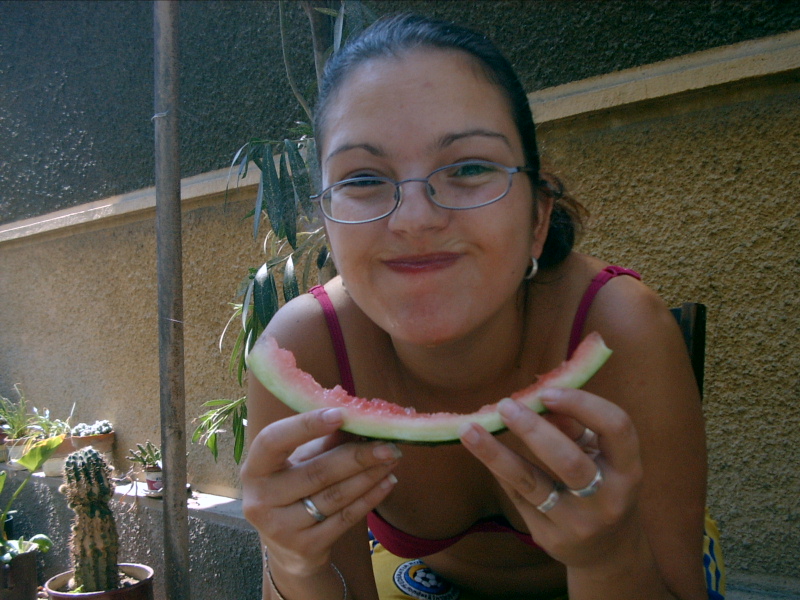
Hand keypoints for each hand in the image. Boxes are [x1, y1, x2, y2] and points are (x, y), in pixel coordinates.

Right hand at [241, 408, 399, 574]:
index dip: (306, 426)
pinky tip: (387, 482)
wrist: (286, 550)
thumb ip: (323, 441)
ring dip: (369, 475)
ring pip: (335, 495)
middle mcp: (261, 500)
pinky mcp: (306, 547)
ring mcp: (282, 528)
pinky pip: (345, 518)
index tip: (340, 413)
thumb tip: (357, 416)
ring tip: (392, 458)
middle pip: (316, 472)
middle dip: (357, 455)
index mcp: (253, 470)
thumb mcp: (298, 462)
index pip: (273, 441)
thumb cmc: (292, 491)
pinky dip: (370, 498)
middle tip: (387, 443)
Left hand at [460, 387, 643, 568]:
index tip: (547, 392)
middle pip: (567, 460)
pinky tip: (482, 450)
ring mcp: (578, 524)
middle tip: (504, 406)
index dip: (583, 404)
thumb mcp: (600, 456)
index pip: (616, 428)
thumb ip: (575, 428)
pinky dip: (500, 469)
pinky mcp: (551, 539)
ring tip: (469, 429)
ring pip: (531, 483)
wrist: (608, 551)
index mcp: (628, 470)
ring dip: (495, 453)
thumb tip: (536, 401)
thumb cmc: (602, 485)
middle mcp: (608, 500)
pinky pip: (518, 496)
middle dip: (532, 429)